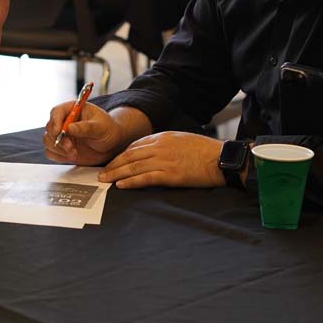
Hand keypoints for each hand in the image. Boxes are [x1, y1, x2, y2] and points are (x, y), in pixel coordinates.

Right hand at [42, 101, 126, 165]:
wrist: (112, 145)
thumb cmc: (108, 129)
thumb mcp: (100, 126)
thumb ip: (85, 127)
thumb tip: (69, 128)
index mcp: (73, 109)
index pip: (57, 112)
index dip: (55, 121)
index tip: (58, 131)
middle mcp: (64, 121)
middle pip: (50, 128)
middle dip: (58, 139)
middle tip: (70, 147)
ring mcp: (62, 135)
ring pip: (48, 140)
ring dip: (59, 149)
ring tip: (74, 153)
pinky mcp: (62, 148)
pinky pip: (51, 152)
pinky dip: (59, 156)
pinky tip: (72, 156)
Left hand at [98, 131, 224, 188]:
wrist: (220, 159)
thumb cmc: (204, 150)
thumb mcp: (182, 139)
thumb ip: (165, 144)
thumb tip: (153, 152)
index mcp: (163, 137)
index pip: (135, 145)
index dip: (122, 155)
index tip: (114, 162)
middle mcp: (160, 147)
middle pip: (129, 155)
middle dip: (113, 164)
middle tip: (102, 172)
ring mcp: (164, 160)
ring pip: (133, 167)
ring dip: (116, 173)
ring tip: (105, 180)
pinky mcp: (170, 175)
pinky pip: (145, 178)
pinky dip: (131, 182)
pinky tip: (121, 185)